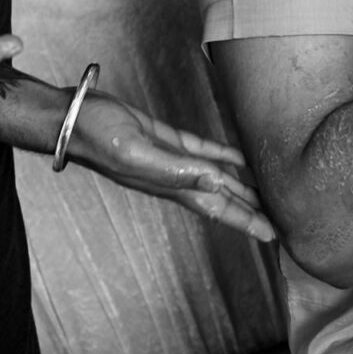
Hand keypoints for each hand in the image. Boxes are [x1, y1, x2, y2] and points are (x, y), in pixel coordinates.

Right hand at [69, 92, 275, 242]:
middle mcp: (174, 177)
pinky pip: (202, 150)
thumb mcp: (136, 153)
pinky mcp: (165, 139)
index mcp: (170, 185)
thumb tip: (214, 182)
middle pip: (222, 199)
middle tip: (279, 221)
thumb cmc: (98, 136)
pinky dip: (223, 155)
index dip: (246, 221)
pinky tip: (238, 159)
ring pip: (215, 177)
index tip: (272, 235)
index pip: (218, 209)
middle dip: (250, 210)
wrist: (73, 118)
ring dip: (241, 186)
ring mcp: (170, 159)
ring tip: (265, 194)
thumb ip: (174, 170)